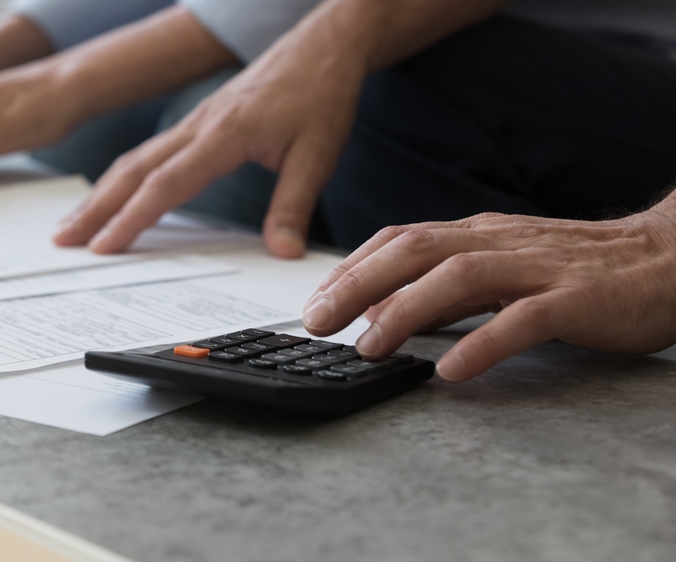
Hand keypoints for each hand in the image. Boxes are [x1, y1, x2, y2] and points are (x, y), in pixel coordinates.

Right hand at [53, 20, 366, 257]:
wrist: (325, 43)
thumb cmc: (321, 91)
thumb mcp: (318, 154)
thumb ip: (294, 205)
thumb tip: (282, 252)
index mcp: (224, 133)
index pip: (166, 183)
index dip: (132, 217)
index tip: (105, 245)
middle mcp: (199, 125)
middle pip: (133, 170)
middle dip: (95, 207)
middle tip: (63, 239)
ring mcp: (195, 120)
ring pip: (135, 159)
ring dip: (101, 192)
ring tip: (74, 223)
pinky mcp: (199, 120)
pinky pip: (150, 151)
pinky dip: (123, 177)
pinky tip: (114, 193)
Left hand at [301, 207, 675, 380]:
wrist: (669, 259)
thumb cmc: (577, 268)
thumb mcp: (502, 266)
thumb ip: (447, 286)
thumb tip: (383, 312)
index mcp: (480, 233)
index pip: (401, 240)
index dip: (352, 269)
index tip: (315, 303)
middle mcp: (502, 243)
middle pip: (416, 252)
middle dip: (358, 287)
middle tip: (317, 324)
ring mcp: (539, 270)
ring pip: (460, 278)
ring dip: (406, 312)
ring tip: (369, 347)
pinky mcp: (577, 301)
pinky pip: (524, 320)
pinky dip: (483, 343)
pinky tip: (452, 370)